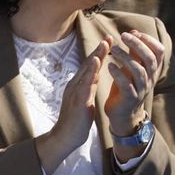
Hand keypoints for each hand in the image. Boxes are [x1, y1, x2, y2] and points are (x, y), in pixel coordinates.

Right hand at [38, 38, 107, 172]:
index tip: (108, 42)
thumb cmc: (76, 120)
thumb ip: (89, 87)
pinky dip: (90, 73)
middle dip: (98, 51)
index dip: (99, 54)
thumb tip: (96, 75)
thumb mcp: (84, 100)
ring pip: (85, 72)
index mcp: (78, 86)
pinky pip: (85, 85)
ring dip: (94, 58)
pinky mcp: (78, 101)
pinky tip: (96, 66)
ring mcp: (75, 93)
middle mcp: (74, 86)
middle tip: (108, 37)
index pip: (90, 67)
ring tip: (103, 46)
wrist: (65, 136)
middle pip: (87, 65)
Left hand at [105, 30, 162, 135]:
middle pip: (150, 59)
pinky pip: (126, 85)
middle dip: (138, 45)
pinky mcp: (130, 98)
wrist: (122, 113)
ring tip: (114, 49)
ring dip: (126, 58)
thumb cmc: (125, 86)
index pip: (159, 52)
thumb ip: (134, 52)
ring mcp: (141, 89)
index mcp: (151, 70)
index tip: (135, 32)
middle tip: (123, 36)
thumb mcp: (130, 67)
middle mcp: (150, 78)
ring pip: (139, 71)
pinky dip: (118, 74)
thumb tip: (134, 32)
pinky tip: (109, 66)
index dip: (149, 41)